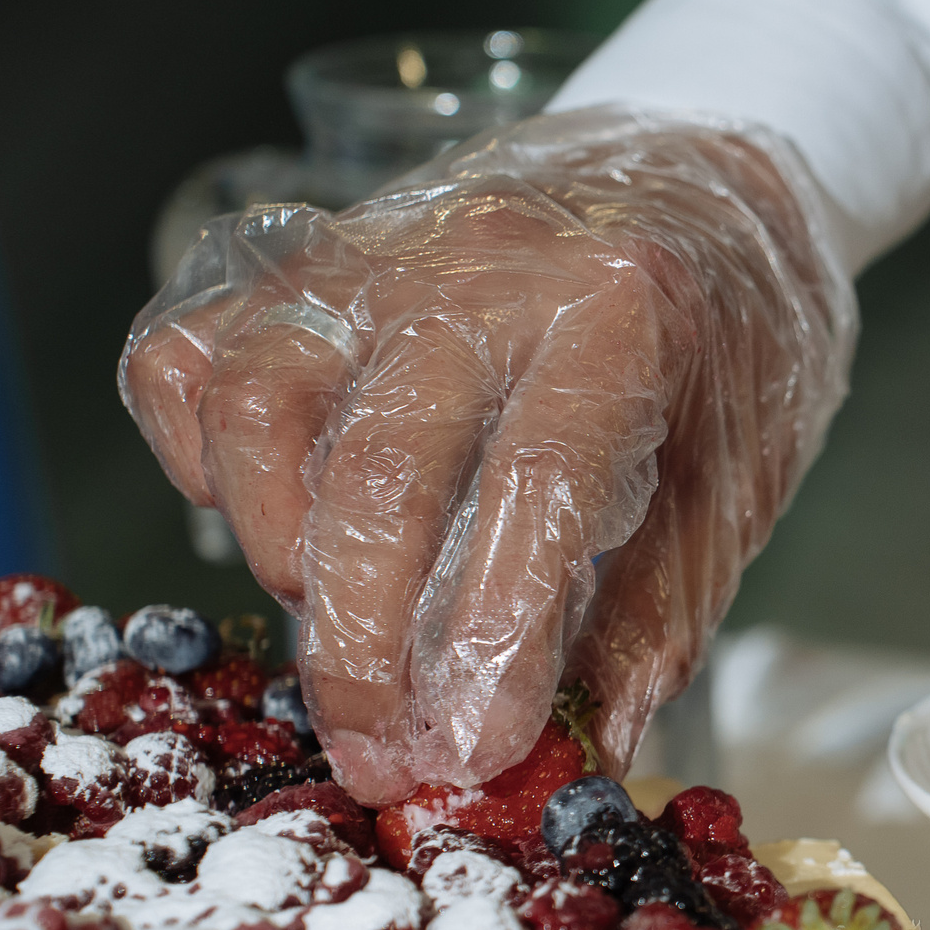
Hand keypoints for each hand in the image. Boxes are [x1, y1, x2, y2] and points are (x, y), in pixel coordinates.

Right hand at [119, 109, 852, 804]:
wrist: (707, 173)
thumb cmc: (731, 338)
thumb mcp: (737, 478)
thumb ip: (655, 616)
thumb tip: (584, 755)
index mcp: (622, 312)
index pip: (537, 483)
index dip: (495, 634)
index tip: (477, 748)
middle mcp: (484, 268)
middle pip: (379, 465)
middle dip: (365, 648)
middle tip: (384, 757)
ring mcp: (376, 252)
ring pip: (261, 401)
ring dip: (281, 554)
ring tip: (341, 643)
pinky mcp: (299, 255)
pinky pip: (192, 351)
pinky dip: (200, 453)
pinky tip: (265, 521)